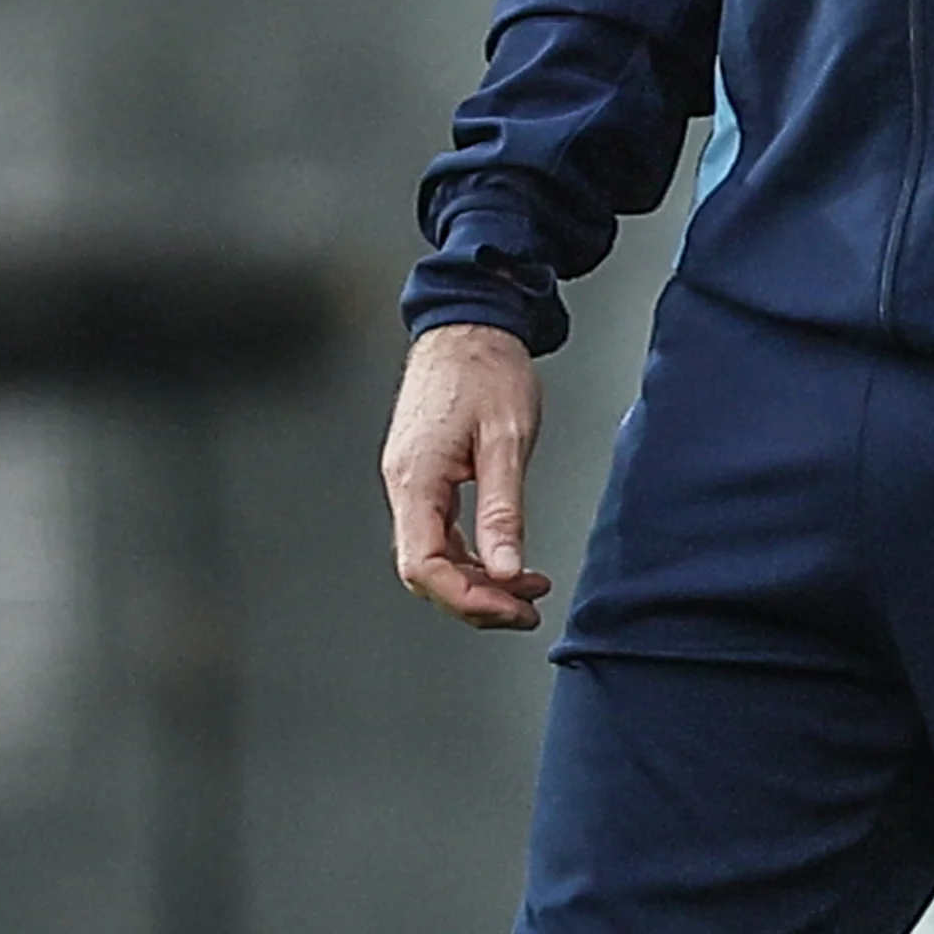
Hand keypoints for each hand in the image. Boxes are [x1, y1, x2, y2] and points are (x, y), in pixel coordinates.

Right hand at [381, 322, 553, 630]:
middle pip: (425, 570)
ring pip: (434, 555)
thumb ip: (503, 509)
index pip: (424, 565)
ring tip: (530, 591)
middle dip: (475, 600)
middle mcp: (403, 486)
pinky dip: (474, 554)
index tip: (512, 609)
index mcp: (416, 479)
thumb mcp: (507, 439)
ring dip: (478, 580)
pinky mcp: (424, 475)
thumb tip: (507, 571)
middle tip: (528, 610)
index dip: (466, 598)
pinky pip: (441, 532)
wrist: (469, 322)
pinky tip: (509, 559)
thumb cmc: (489, 369)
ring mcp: (411, 481)